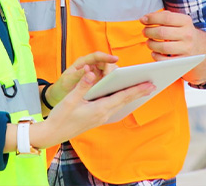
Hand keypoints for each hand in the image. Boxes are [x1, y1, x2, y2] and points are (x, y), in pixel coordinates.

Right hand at [30, 67, 154, 148]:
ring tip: (143, 89)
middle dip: (139, 92)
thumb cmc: (60, 117)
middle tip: (153, 85)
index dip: (136, 90)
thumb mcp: (70, 100)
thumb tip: (92, 72)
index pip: (122, 97)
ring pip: (120, 104)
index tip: (149, 85)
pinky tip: (124, 96)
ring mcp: (100, 117)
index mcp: (99, 109)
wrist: (52, 133)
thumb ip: (82, 85)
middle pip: (124, 101)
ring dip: (131, 96)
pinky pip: (113, 107)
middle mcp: (103, 114)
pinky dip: (121, 100)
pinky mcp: (96, 118)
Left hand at [44, 52, 117, 108]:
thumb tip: (88, 69)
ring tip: (116, 84)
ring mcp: (94, 74)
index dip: (106, 57)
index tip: (115, 59)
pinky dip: (112, 83)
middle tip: (114, 78)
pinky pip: (107, 80)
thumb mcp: (68, 80)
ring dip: (113, 76)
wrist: (58, 96)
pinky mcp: (97, 82)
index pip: (97, 56)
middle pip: (105, 63)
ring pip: (108, 71)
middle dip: (111, 68)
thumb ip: (78, 75)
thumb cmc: (62, 86)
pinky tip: (115, 89)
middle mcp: (90, 66)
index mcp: (82, 63)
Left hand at [140, 10, 205, 83]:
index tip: (142, 20)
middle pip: (162, 32)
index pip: (166, 18)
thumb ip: (165, 16)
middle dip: (149, 32)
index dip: (152, 18)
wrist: (201, 48)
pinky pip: (165, 60)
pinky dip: (156, 56)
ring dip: (151, 44)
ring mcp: (186, 48)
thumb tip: (146, 18)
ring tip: (148, 41)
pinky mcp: (183, 61)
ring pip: (162, 47)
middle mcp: (188, 34)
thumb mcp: (179, 21)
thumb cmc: (183, 32)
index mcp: (186, 21)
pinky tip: (154, 52)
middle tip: (144, 32)